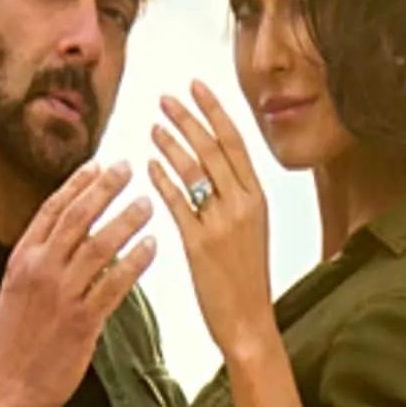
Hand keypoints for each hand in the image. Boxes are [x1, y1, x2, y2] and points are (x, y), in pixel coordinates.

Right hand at [0, 161, 156, 406]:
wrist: (10, 385)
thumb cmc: (17, 337)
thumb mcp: (18, 286)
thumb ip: (43, 256)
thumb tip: (72, 228)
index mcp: (23, 258)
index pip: (52, 209)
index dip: (78, 184)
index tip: (99, 163)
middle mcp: (40, 271)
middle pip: (77, 218)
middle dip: (104, 189)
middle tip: (128, 168)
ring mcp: (61, 295)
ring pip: (98, 246)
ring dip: (126, 220)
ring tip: (148, 203)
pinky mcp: (82, 321)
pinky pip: (113, 284)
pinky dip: (134, 262)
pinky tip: (151, 247)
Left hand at [147, 80, 275, 359]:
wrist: (249, 320)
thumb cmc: (247, 276)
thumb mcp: (252, 228)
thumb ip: (236, 196)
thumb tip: (216, 165)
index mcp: (257, 197)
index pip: (235, 142)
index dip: (214, 110)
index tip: (196, 86)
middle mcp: (243, 204)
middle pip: (213, 148)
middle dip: (188, 118)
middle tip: (165, 97)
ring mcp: (221, 224)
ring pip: (194, 171)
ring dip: (171, 144)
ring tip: (152, 125)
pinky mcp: (199, 244)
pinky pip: (178, 204)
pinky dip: (163, 180)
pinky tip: (149, 166)